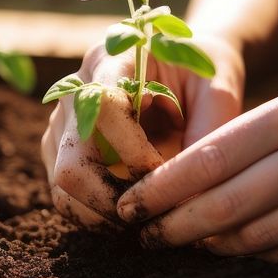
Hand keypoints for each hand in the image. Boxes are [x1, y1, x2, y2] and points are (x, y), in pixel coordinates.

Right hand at [40, 34, 244, 226]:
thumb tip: (194, 196)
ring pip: (63, 185)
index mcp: (112, 60)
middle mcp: (75, 90)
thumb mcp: (218, 89)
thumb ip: (208, 134)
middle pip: (71, 161)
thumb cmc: (203, 71)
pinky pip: (64, 195)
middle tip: (154, 213)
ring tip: (147, 217)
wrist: (184, 60)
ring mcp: (62, 121)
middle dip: (113, 199)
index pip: (103, 109)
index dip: (134, 152)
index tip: (166, 170)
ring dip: (104, 213)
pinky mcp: (59, 148)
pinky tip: (132, 210)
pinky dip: (96, 214)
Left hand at [115, 82, 277, 260]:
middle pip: (228, 204)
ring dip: (211, 246)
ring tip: (183, 243)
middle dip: (175, 226)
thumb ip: (236, 142)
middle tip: (144, 236)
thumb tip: (169, 191)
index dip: (162, 189)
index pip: (210, 158)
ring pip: (256, 237)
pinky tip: (231, 250)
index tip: (130, 205)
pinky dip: (254, 256)